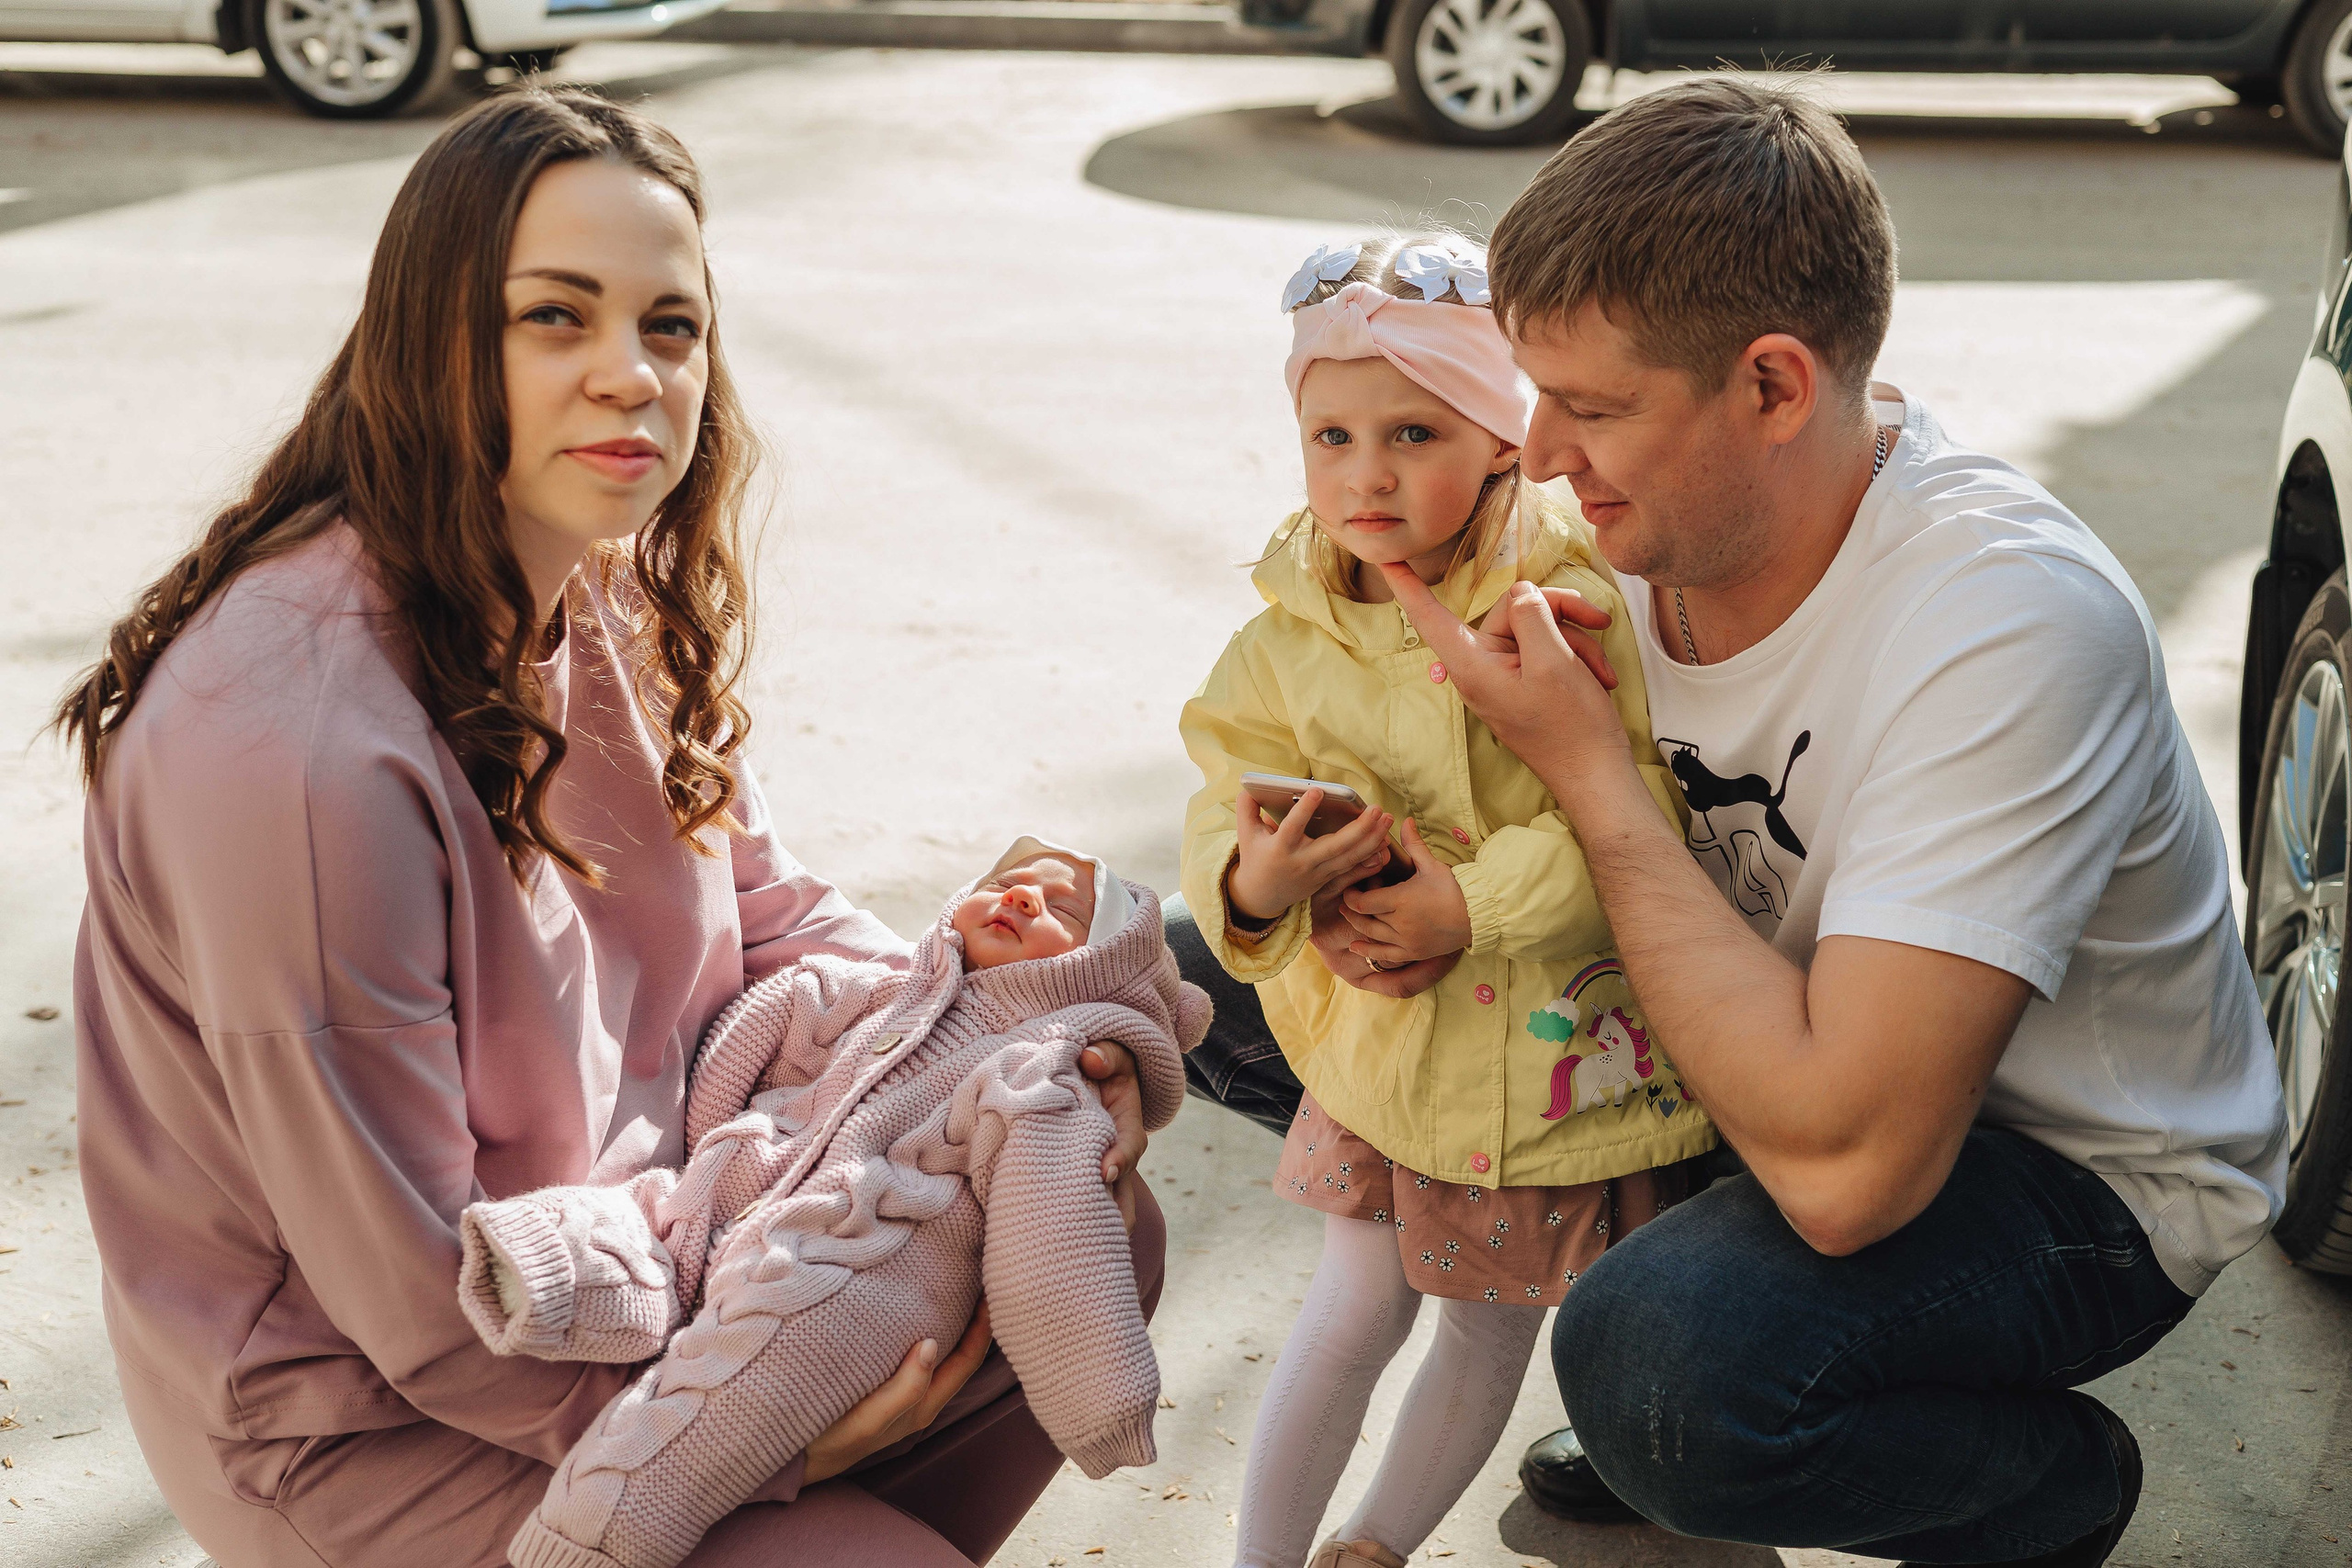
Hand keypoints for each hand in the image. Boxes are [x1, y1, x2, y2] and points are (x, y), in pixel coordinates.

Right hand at [802, 1301, 991, 1483]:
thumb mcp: (867, 1420)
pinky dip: (925, 1329)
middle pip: (961, 1355)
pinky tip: (915, 1308)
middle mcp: (920, 1400)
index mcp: (924, 1405)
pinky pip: (916, 1354)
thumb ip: (904, 1389)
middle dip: (973, 1320)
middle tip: (975, 1278)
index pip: (968, 1360)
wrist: (794, 1458)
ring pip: (941, 1354)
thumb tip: (932, 1344)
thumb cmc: (830, 1440)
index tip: (987, 1289)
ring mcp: (903, 1394)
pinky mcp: (884, 1387)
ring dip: (951, 1323)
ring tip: (951, 1286)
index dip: (983, 1327)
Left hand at [1080, 1041, 1148, 1231]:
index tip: (1103, 1171)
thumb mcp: (1110, 1053)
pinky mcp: (1070, 1180)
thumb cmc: (1100, 1065)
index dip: (1119, 1161)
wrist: (1089, 1081)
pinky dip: (1062, 1223)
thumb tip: (1090, 1061)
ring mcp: (1094, 1173)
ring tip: (1064, 1246)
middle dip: (1108, 1215)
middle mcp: (1113, 1157)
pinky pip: (1072, 1206)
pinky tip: (1042, 1240)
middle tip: (1085, 1231)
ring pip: (1099, 1210)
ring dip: (1085, 1227)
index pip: (1130, 1148)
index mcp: (1125, 1128)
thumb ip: (1105, 1054)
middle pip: (1120, 1195)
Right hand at [1228, 785, 1392, 923]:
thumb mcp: (1246, 833)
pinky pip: (1352, 869)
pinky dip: (1370, 858)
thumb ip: (1247, 808)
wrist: (1261, 896)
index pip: (1292, 828)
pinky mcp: (1328, 880)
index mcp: (1280, 848)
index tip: (1317, 790)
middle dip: (1359, 828)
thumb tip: (1249, 787)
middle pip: (1334, 846)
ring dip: (1372, 839)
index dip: (1304, 810)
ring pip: (1349, 858)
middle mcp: (1302, 862)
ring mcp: (1318, 873)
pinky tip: (1386, 844)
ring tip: (1386, 819)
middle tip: (1376, 808)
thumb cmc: (1255, 857)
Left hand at [1341, 821, 1472, 964]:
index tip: (1351, 888)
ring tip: (1350, 917)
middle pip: (1364, 918)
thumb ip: (1413, 844)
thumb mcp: (1431, 865)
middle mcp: (1400, 923)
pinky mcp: (1413, 952)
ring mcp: (1406, 940)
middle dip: (1353, 909)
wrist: (1476, 914)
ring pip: (1371, 936)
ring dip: (1358, 926)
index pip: (1363, 902)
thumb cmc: (1454, 888)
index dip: (1352, 896)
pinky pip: (1384, 955)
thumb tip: (1405, 820)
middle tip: (1348, 900)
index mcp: (1401, 899)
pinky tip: (1355, 948)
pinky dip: (1368, 951)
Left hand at [1380, 564, 1632, 796]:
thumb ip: (1530, 615)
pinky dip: (1574, 657)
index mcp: (1472, 664)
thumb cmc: (1572, 727)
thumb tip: (1521, 593)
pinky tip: (1598, 676)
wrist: (1596, 775)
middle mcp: (1481, 667)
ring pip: (1537, 627)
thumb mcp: (1553, 661)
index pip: (1429, 617)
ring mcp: (1503, 675)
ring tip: (1599, 670)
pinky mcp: (1524, 682)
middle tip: (1599, 621)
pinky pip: (1545, 649)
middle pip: (1511, 610)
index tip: (1386, 560)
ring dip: (1575, 641)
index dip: (1407, 586)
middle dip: (1560, 613)